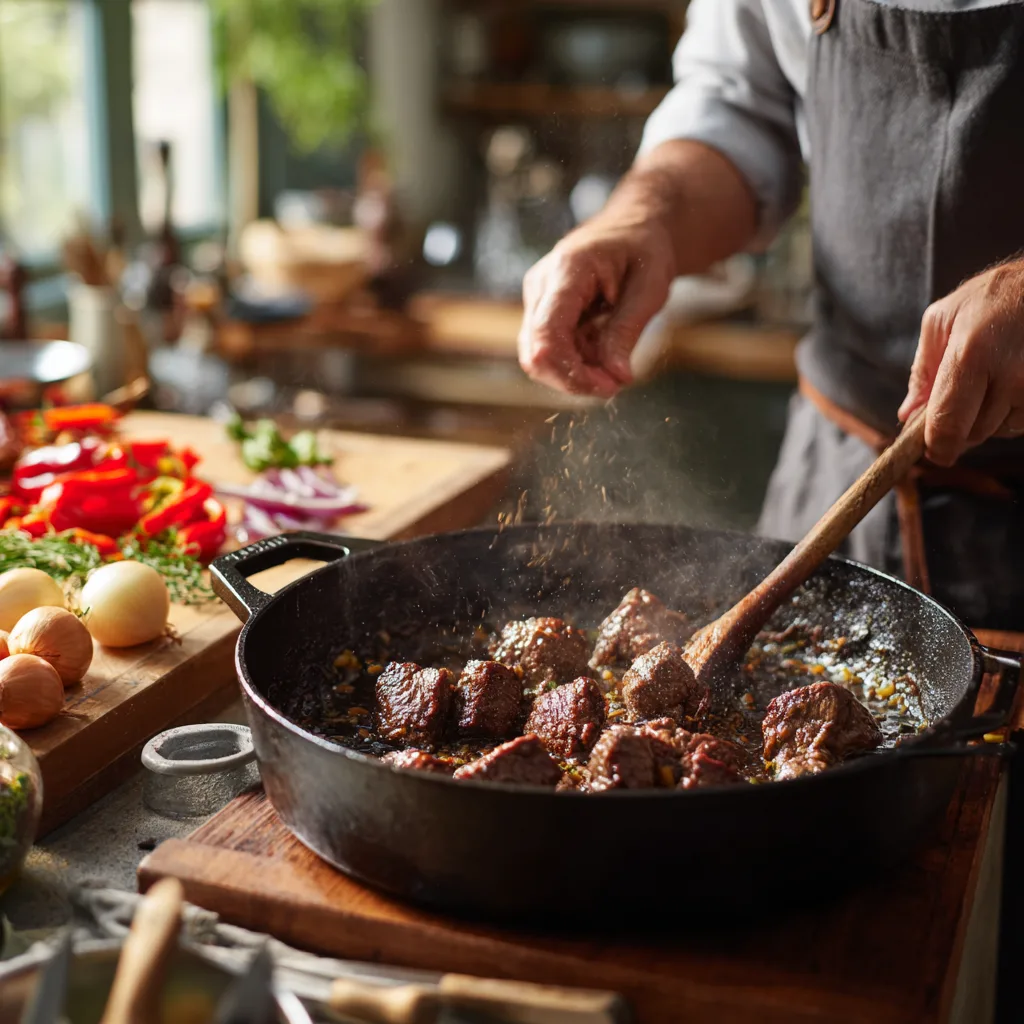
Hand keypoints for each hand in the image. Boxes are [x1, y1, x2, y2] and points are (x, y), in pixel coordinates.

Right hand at [518, 217, 676, 397]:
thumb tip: (616, 377)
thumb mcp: (650, 288)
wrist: (634, 227)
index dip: (570, 370)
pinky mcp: (544, 312)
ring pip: (540, 358)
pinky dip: (577, 364)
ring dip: (575, 375)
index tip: (609, 386)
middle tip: (615, 385)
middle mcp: (542, 285)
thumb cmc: (645, 249)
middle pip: (536, 353)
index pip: (546, 333)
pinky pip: (551, 351)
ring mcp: (538, 299)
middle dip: (573, 380)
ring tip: (613, 371)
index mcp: (567, 270)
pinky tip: (604, 358)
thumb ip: (628, 331)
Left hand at [898, 257, 1023, 465]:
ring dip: (989, 417)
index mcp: (973, 354)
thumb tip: (908, 416)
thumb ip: (923, 371)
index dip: (937, 446)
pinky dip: (1013, 412)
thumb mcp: (943, 319)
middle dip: (960, 424)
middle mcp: (1012, 375)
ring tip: (993, 377)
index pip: (948, 425)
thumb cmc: (993, 296)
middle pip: (974, 433)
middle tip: (963, 393)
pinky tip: (1013, 382)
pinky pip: (1023, 422)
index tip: (933, 451)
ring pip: (1000, 430)